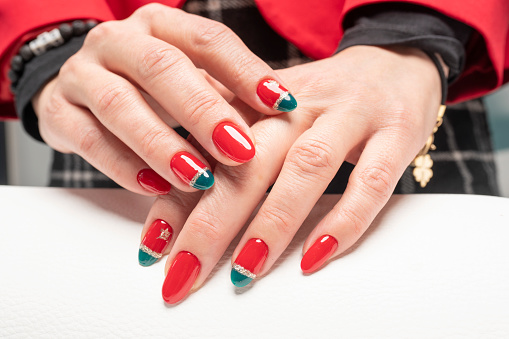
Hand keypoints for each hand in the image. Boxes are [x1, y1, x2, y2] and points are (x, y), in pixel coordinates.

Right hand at [32, 3, 295, 194]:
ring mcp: (82, 74)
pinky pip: (87, 139)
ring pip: (119, 104)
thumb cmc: (151, 87)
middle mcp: (118, 41)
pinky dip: (122, 166)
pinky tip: (154, 187)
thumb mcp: (191, 79)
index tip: (282, 104)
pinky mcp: (57, 111)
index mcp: (159, 25)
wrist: (85, 88)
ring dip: (162, 145)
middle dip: (204, 112)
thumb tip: (285, 116)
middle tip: (240, 150)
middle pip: (161, 68)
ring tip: (199, 178)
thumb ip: (229, 93)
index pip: (208, 39)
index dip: (246, 71)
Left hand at [139, 45, 441, 302]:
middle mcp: (299, 105)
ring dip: (272, 222)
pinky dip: (344, 221)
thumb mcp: (270, 109)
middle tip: (185, 273)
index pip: (209, 149)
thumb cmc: (323, 97)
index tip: (153, 248)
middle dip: (212, 222)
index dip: (176, 199)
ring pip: (306, 167)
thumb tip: (174, 182)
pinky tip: (315, 256)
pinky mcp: (396, 132)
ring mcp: (350, 116)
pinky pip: (370, 180)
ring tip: (244, 271)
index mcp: (261, 100)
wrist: (394, 60)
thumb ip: (227, 139)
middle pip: (250, 160)